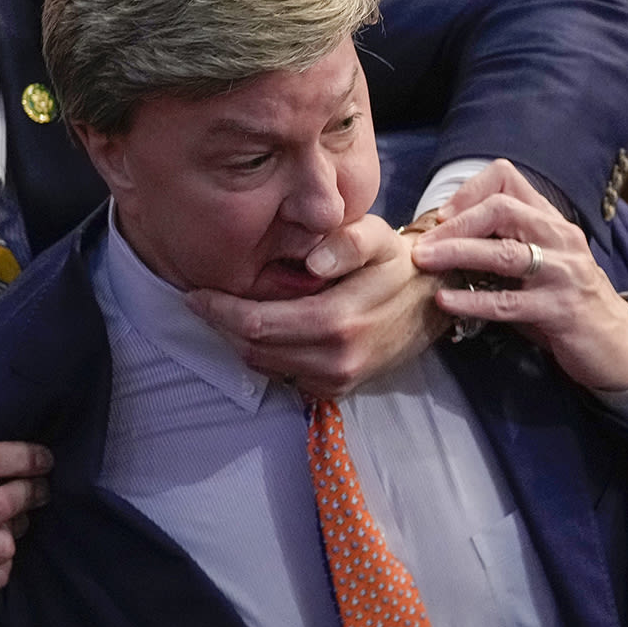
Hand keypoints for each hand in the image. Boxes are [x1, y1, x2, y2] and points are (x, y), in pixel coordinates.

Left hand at [185, 215, 446, 397]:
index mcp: (338, 320)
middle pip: (253, 349)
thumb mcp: (378, 237)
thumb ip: (346, 242)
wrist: (432, 302)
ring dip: (243, 341)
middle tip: (207, 301)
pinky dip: (269, 354)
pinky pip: (285, 376)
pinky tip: (271, 329)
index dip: (220, 311)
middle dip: (224, 326)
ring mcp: (337, 379)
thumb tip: (314, 262)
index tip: (195, 294)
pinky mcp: (339, 389)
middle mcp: (335, 358)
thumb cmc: (396, 263)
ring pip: (264, 366)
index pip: (258, 325)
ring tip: (235, 312)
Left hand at [409, 159, 627, 390]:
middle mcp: (559, 238)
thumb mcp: (541, 261)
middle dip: (457, 223)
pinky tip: (446, 301)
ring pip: (504, 253)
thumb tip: (445, 237)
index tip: (442, 217)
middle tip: (424, 244)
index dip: (468, 191)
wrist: (615, 342)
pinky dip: (472, 300)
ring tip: (425, 261)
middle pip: (502, 209)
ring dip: (458, 253)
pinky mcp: (559, 310)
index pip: (507, 177)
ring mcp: (562, 273)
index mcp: (550, 220)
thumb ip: (505, 243)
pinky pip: (508, 302)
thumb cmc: (566, 301)